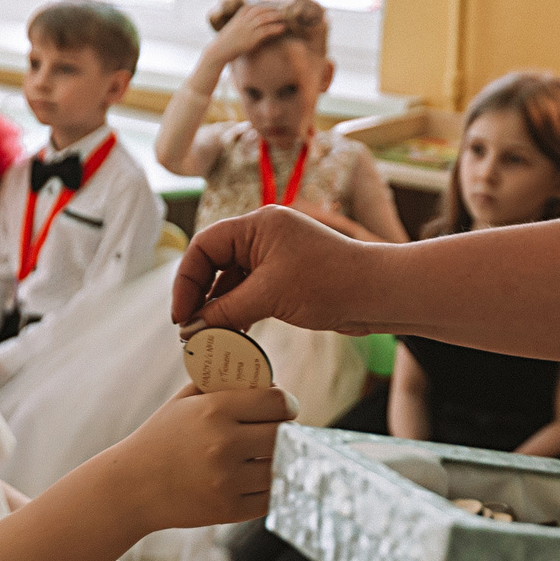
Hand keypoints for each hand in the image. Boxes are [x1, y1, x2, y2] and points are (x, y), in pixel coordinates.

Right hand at [110, 380, 290, 527]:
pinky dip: (269, 487)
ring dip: (279, 460)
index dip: (287, 404)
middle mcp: (223, 444)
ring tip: (269, 454)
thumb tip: (269, 381)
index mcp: (214, 411)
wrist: (131, 487)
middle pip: (283, 434)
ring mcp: (227, 480)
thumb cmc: (161, 438)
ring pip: (280, 466)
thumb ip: (222, 386)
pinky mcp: (229, 509)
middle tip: (280, 431)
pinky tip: (258, 478)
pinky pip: (270, 496)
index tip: (285, 408)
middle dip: (285, 431)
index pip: (277, 402)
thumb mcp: (184, 402)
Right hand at [171, 204, 380, 333]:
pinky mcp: (287, 277)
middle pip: (215, 262)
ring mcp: (277, 256)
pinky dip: (239, 310)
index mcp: (258, 225)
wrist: (378, 294)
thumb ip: (225, 310)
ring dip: (219, 307)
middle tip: (189, 328)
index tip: (180, 315)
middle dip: (200, 295)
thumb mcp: (269, 297)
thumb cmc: (329, 284)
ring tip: (208, 335)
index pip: (204, 246)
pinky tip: (232, 332)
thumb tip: (192, 327)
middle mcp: (264, 235)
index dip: (187, 280)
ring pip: (233, 280)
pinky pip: (251, 291)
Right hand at [205, 1, 287, 65]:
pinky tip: (282, 28)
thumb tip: (251, 23)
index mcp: (238, 16)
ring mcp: (247, 29)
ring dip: (276, 17)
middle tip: (282, 10)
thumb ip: (241, 23)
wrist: (219, 51)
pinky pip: (266, 31)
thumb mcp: (233, 29)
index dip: (263, 6)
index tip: (272, 6)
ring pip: (264, 19)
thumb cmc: (226, 42)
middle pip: (260, 10)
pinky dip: (275, 28)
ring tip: (285, 17)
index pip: (252, 7)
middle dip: (272, 9)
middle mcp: (243, 21)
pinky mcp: (251, 38)